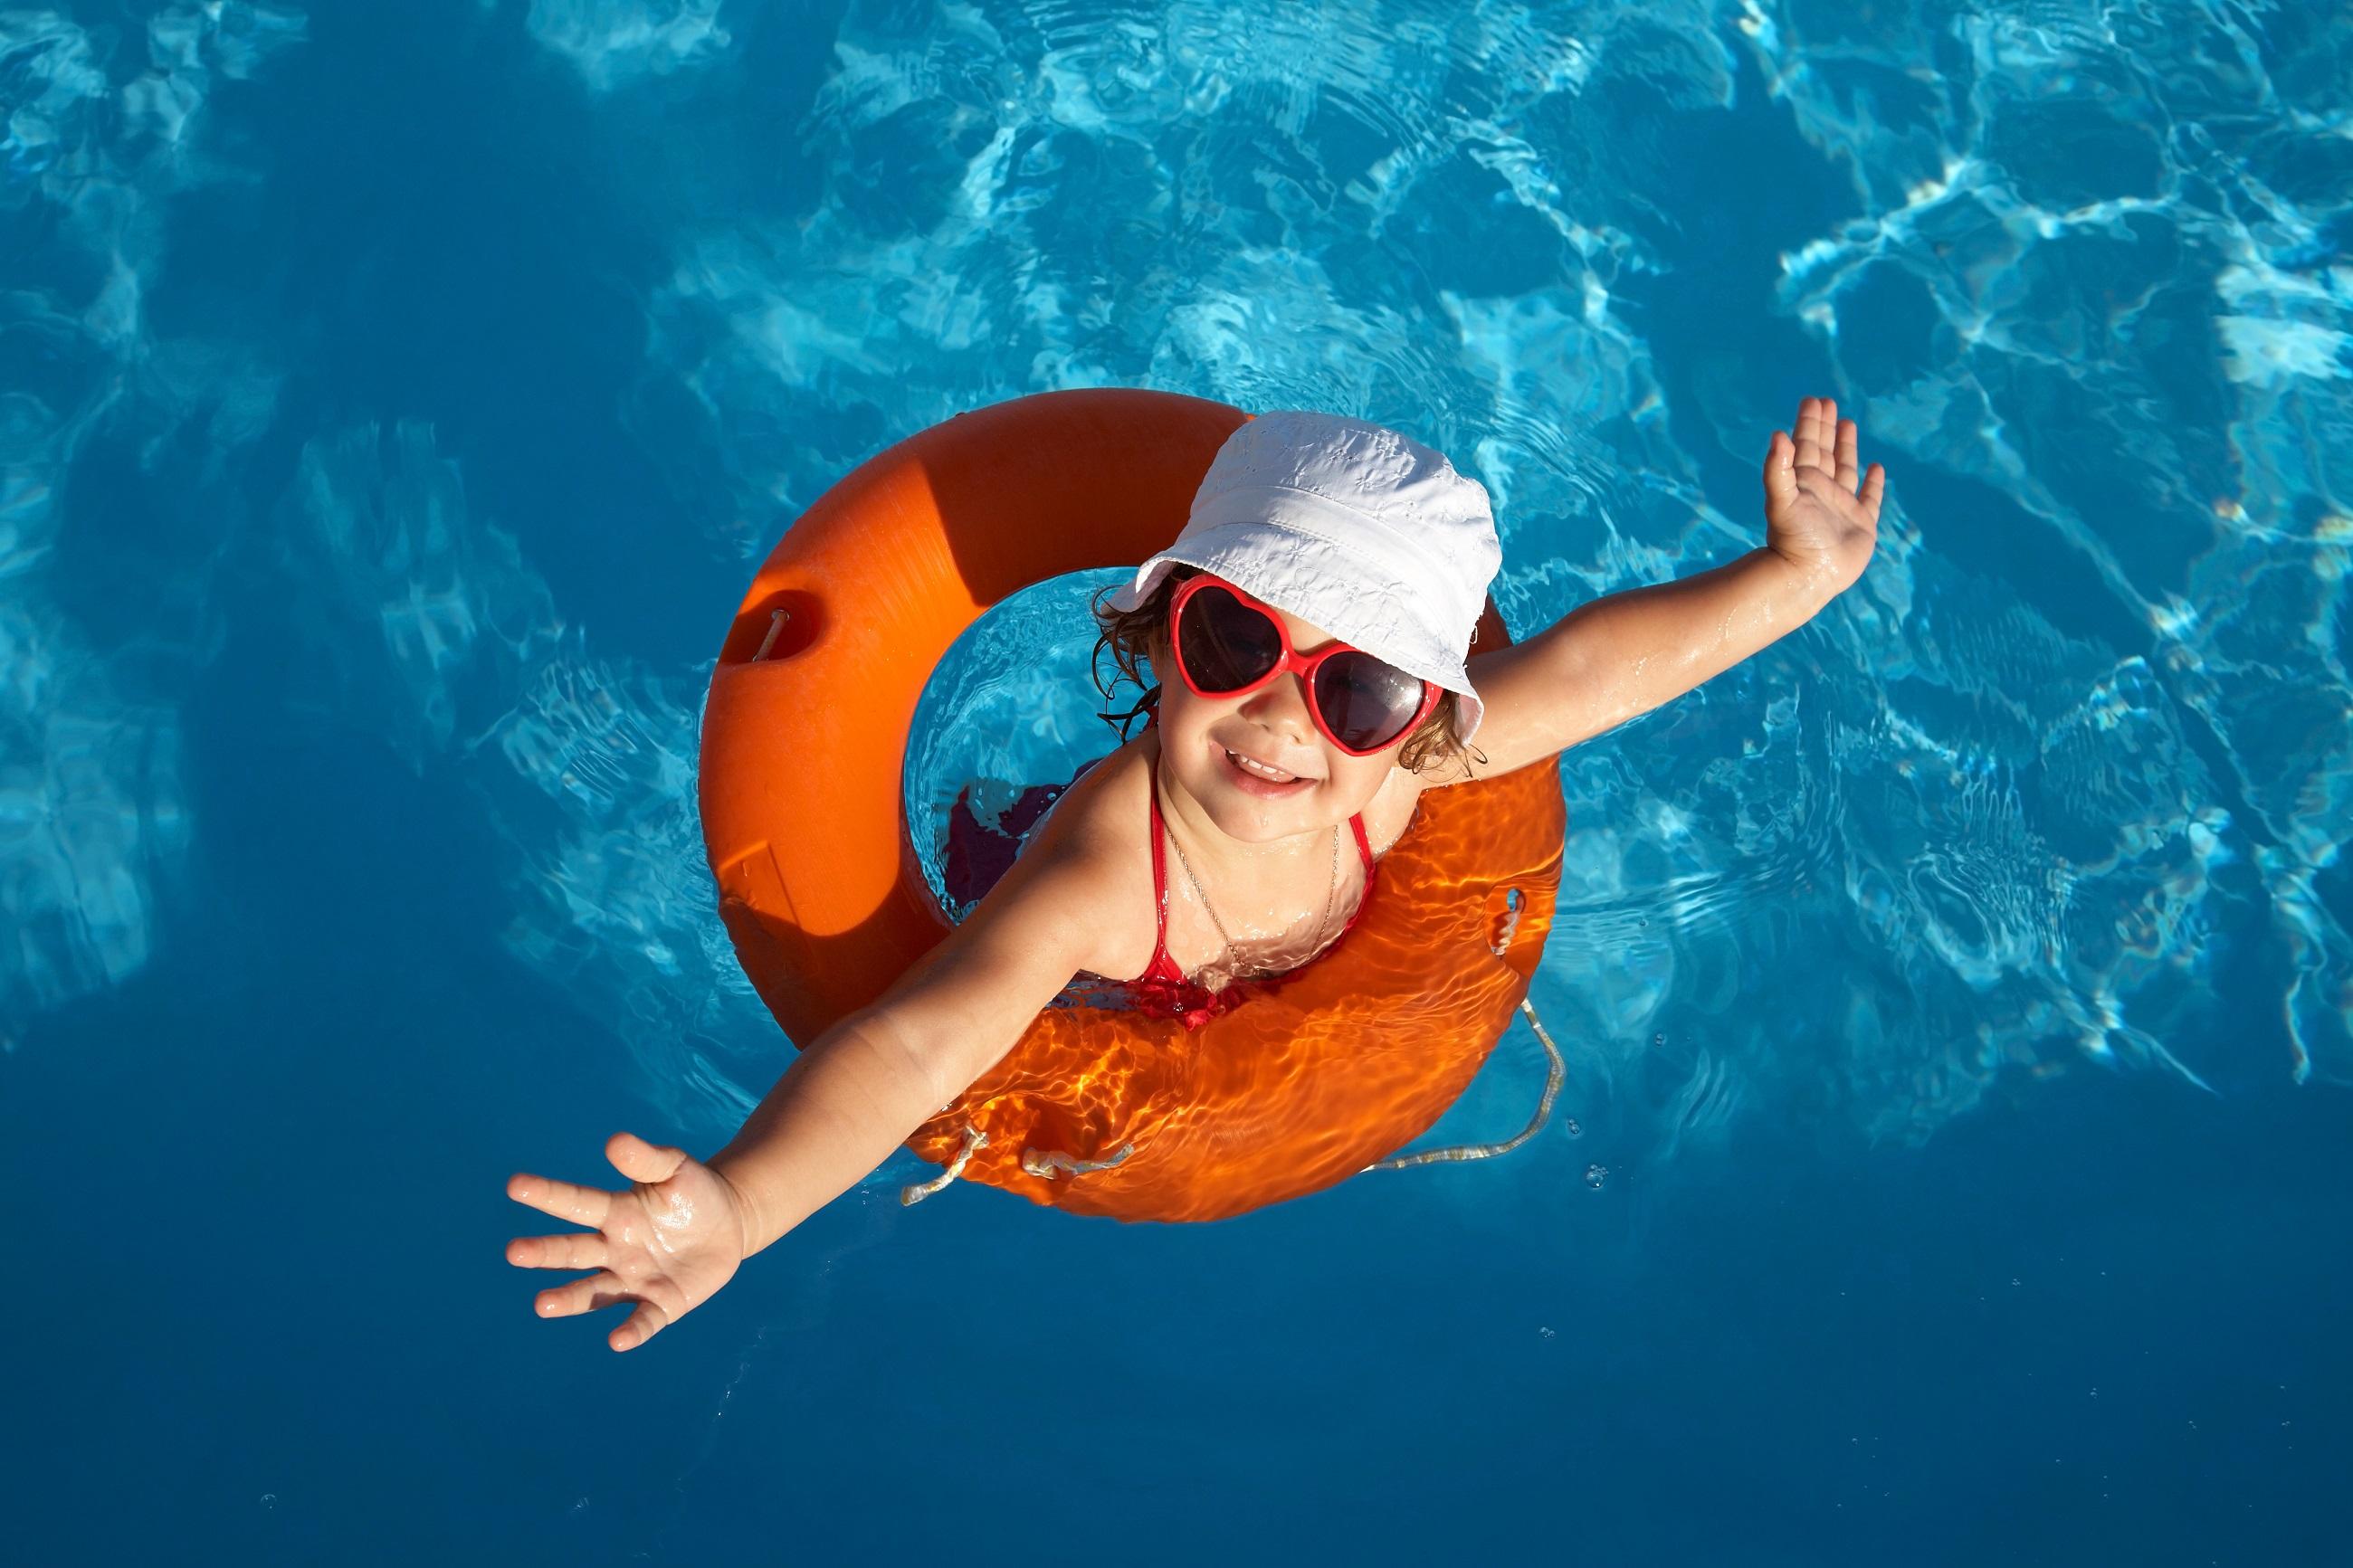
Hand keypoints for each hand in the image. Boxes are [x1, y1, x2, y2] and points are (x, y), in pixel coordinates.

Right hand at [506, 1131, 748, 1351]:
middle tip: (514, 1252)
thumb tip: (614, 1142)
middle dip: (544, 1253)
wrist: (729, 1222)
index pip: (576, 1203)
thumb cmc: (693, 1192)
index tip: (514, 1185)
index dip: (547, 1194)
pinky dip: (631, 1330)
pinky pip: (644, 1320)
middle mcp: (615, 1249)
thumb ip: (646, 1159)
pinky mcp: (662, 1304)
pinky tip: (617, 1341)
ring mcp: (634, 1279)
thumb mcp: (675, 1168)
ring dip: (569, 1299)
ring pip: (595, 1292)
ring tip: (541, 1305)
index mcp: (615, 1213)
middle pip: (574, 1252)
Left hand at [1762, 395, 1884, 597]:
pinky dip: (1873, 483)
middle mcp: (1822, 491)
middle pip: (1825, 451)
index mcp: (1803, 482)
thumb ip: (1777, 468)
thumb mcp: (1781, 499)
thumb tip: (1778, 435)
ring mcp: (1841, 507)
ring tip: (1847, 423)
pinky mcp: (1861, 524)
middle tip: (1827, 402)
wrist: (1807, 576)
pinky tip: (1875, 468)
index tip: (1813, 400)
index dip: (1810, 422)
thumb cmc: (1791, 540)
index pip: (1807, 444)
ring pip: (1846, 469)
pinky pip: (1870, 498)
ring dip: (1847, 447)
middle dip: (1826, 427)